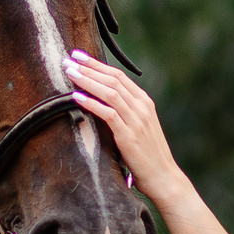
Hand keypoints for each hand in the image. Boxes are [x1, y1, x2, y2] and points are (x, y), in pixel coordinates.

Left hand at [66, 52, 188, 206]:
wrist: (163, 177)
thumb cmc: (148, 155)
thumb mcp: (139, 127)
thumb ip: (125, 112)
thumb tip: (101, 102)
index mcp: (144, 102)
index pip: (119, 75)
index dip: (98, 64)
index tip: (80, 56)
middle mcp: (142, 107)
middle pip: (113, 79)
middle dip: (89, 67)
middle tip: (70, 59)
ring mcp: (136, 120)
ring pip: (109, 92)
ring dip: (87, 80)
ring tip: (70, 72)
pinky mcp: (128, 135)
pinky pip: (107, 113)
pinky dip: (91, 102)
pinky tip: (76, 97)